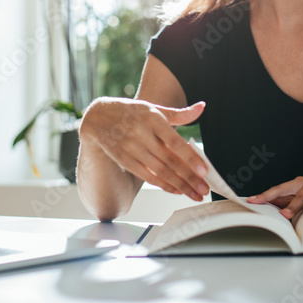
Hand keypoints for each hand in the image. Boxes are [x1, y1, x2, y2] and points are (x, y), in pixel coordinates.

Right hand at [79, 98, 209, 200]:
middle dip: (189, 177)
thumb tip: (201, 108)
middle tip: (204, 189)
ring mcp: (131, 148)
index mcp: (152, 118)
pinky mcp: (124, 159)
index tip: (203, 171)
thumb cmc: (131, 112)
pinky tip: (175, 189)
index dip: (189, 158)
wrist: (98, 117)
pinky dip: (162, 184)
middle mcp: (141, 134)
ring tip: (194, 194)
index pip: (174, 142)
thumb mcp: (154, 108)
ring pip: (159, 171)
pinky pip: (146, 175)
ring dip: (178, 185)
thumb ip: (179, 113)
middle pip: (169, 160)